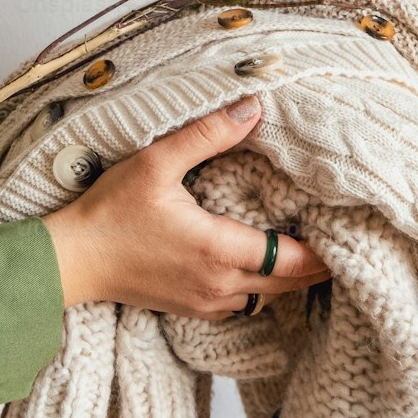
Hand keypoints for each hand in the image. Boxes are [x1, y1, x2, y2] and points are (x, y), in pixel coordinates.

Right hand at [41, 95, 329, 318]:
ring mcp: (204, 302)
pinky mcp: (189, 309)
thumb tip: (251, 108)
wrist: (71, 260)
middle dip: (314, 265)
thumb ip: (206, 135)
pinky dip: (257, 288)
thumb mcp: (156, 162)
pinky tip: (256, 264)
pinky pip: (240, 303)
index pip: (291, 260)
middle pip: (288, 284)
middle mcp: (218, 283)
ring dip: (286, 278)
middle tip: (338, 239)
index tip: (345, 230)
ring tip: (302, 249)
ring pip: (265, 297)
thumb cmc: (109, 212)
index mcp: (218, 249)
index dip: (323, 251)